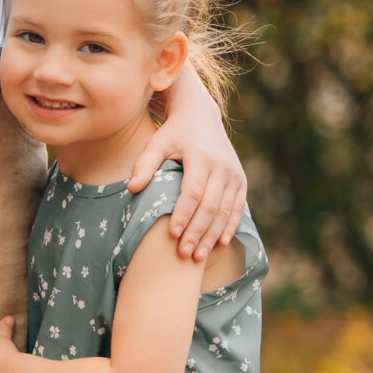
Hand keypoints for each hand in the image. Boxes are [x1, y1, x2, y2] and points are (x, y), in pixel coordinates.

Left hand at [128, 72, 245, 262]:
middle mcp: (221, 166)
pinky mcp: (241, 180)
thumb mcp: (157, 143)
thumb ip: (145, 164)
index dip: (183, 215)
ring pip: (225, 211)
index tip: (172, 235)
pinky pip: (237, 207)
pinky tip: (220, 243)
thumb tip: (132, 188)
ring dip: (212, 235)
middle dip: (197, 232)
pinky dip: (229, 227)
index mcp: (200, 156)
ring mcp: (234, 174)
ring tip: (198, 257)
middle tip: (184, 254)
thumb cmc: (173, 133)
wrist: (201, 115)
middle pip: (210, 206)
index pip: (192, 192)